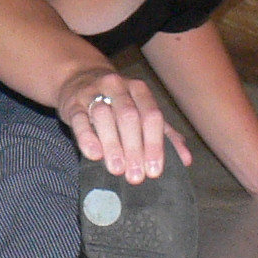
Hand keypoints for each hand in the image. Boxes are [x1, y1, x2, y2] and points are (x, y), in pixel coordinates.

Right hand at [57, 67, 190, 182]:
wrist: (79, 80)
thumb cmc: (117, 103)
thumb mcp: (142, 113)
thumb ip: (164, 134)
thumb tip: (185, 160)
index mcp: (139, 90)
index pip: (151, 115)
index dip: (154, 144)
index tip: (155, 170)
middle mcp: (117, 87)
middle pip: (129, 116)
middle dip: (134, 148)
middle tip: (136, 176)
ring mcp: (93, 93)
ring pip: (103, 115)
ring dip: (112, 144)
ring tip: (117, 170)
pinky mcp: (72, 103)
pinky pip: (79, 118)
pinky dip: (87, 137)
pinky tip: (94, 155)